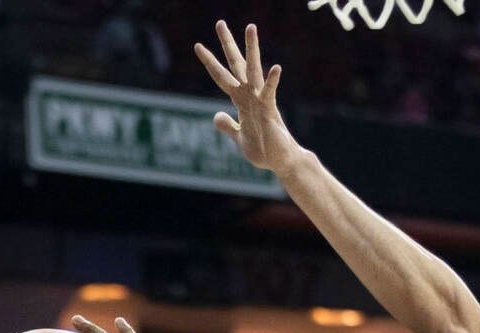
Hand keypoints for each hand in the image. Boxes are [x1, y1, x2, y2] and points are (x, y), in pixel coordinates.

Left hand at [195, 21, 299, 172]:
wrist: (281, 162)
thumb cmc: (264, 151)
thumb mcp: (239, 137)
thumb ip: (228, 126)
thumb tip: (217, 116)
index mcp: (241, 101)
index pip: (222, 77)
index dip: (210, 62)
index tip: (198, 45)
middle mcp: (250, 96)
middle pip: (237, 65)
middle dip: (228, 45)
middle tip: (219, 23)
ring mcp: (260, 101)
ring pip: (254, 70)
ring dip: (252, 49)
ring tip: (251, 28)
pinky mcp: (270, 111)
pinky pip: (270, 93)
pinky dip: (273, 81)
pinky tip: (276, 68)